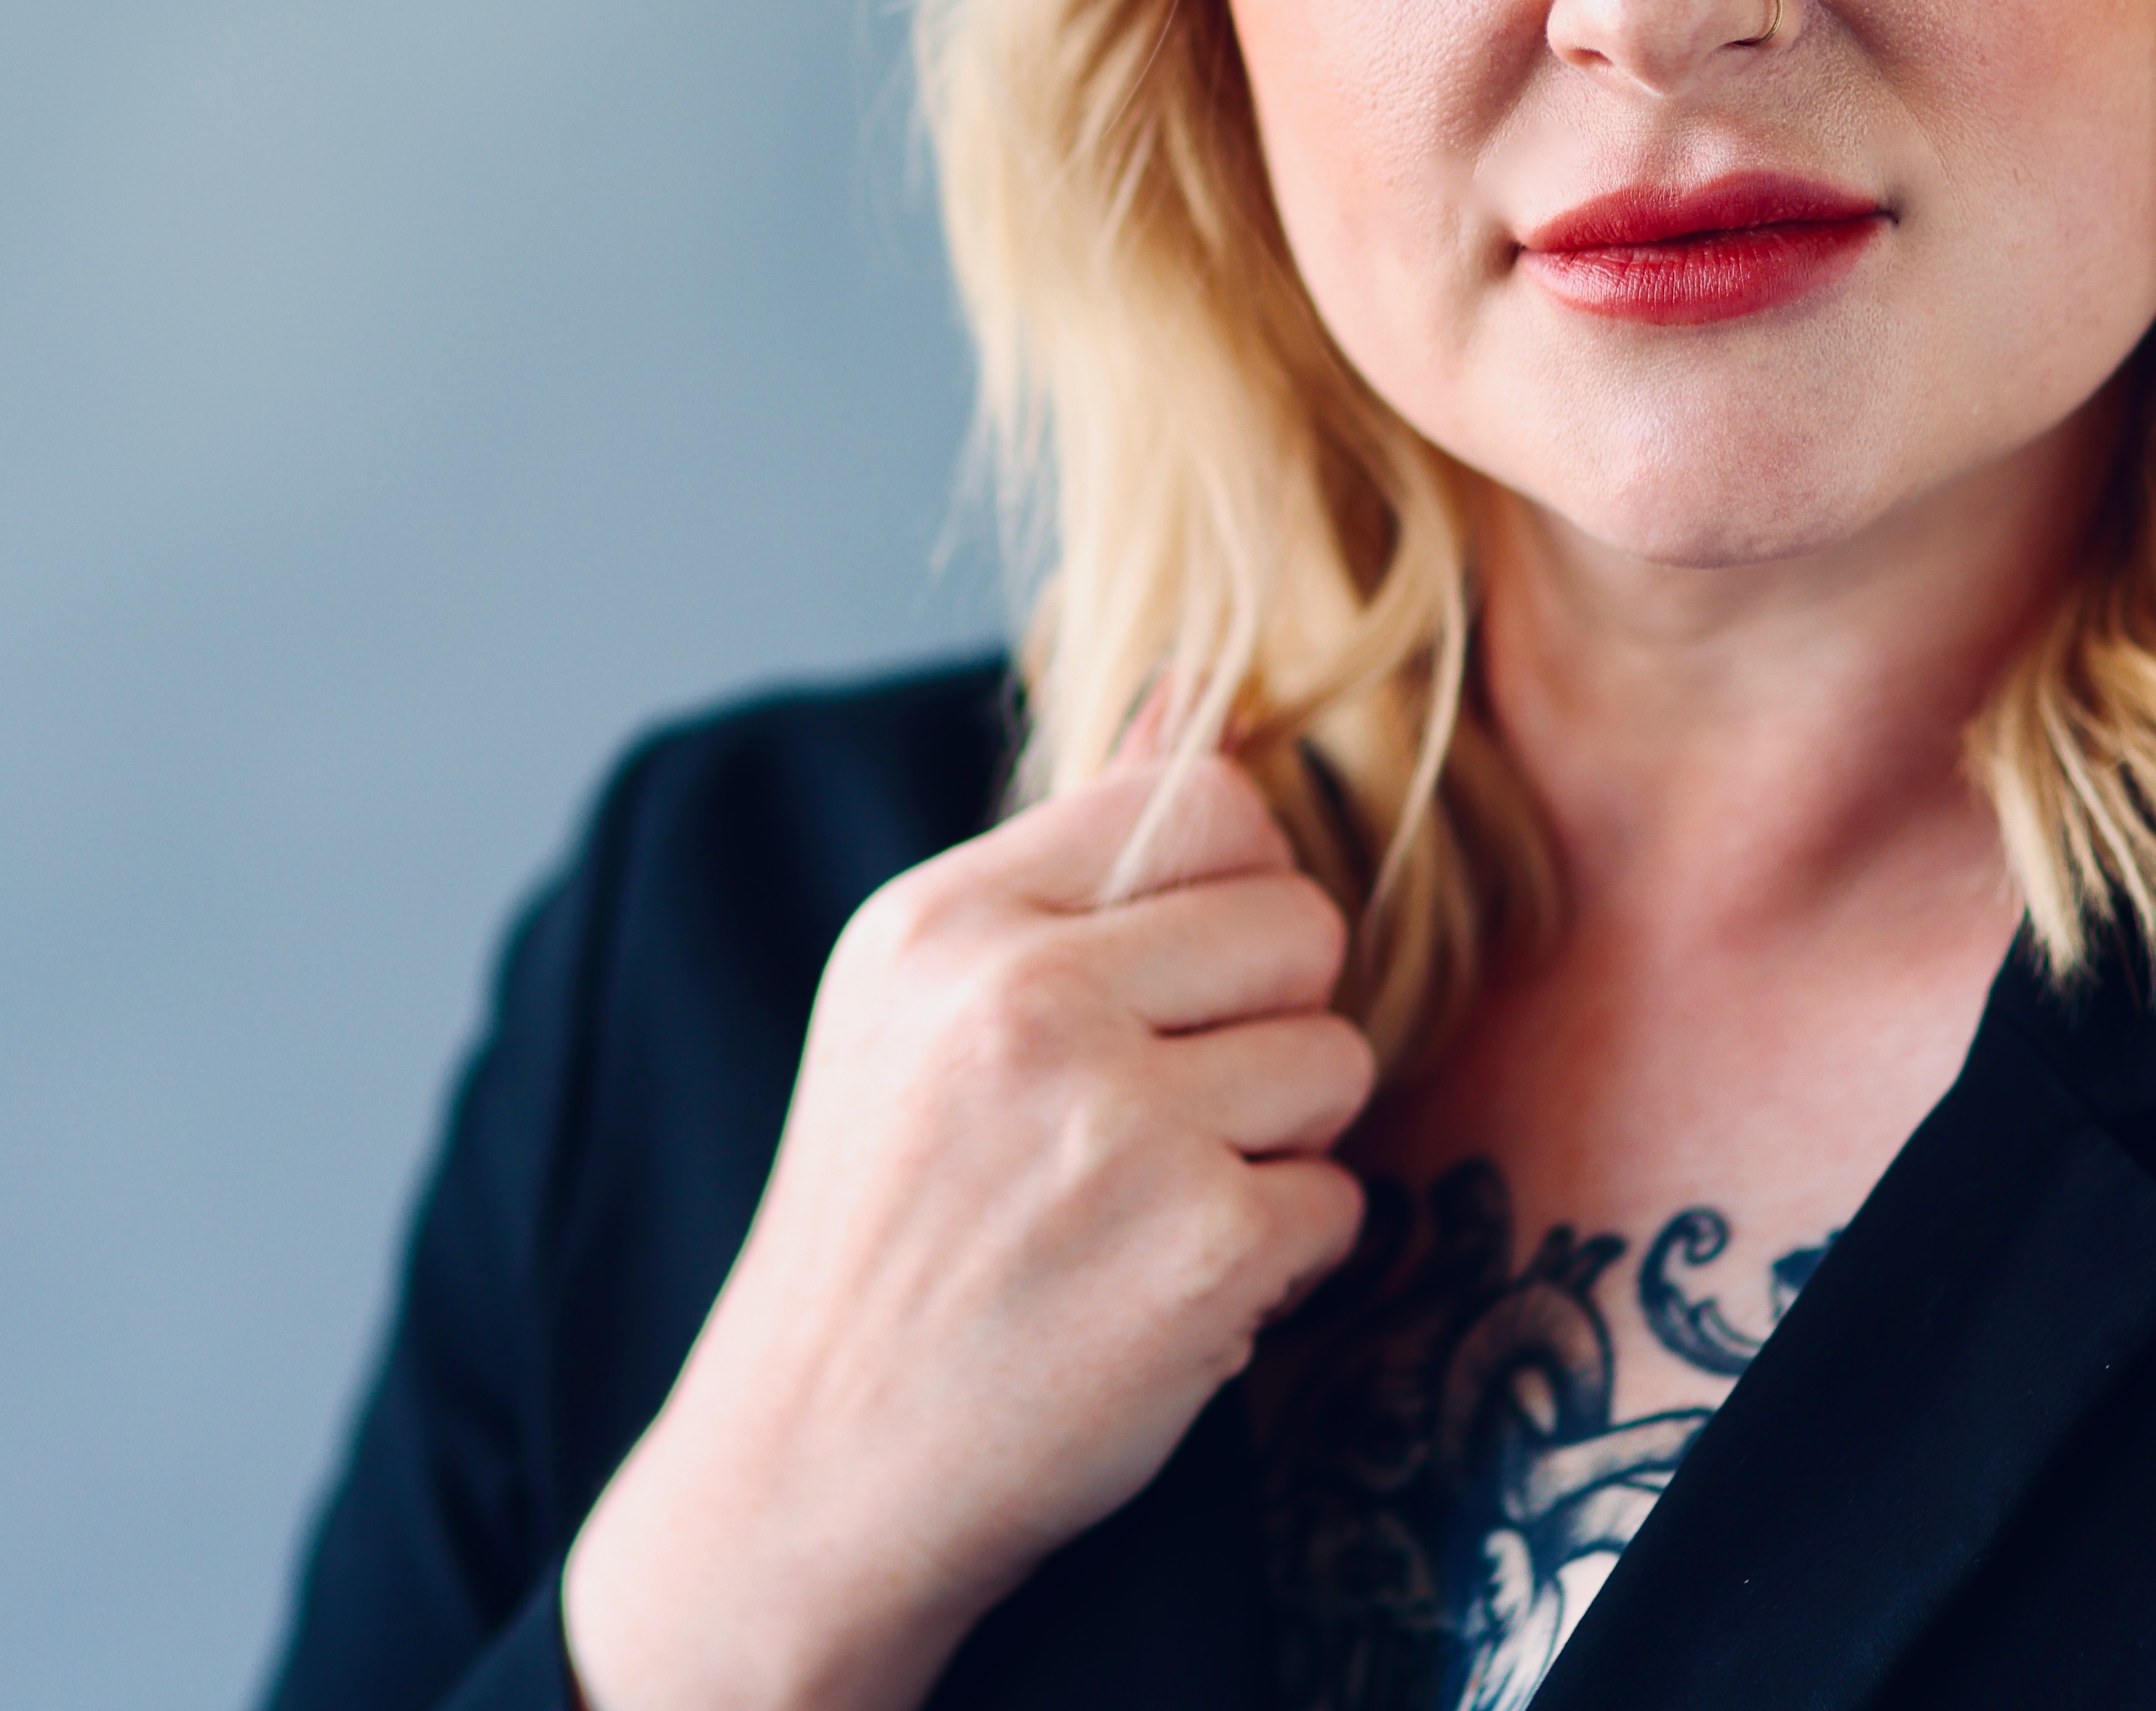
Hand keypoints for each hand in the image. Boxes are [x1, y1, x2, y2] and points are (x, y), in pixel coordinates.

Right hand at [559, 751, 1373, 1710]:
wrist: (815, 1470)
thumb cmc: (890, 1224)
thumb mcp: (924, 1003)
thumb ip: (1077, 846)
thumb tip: (1198, 685)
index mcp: (948, 918)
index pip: (1210, 805)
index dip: (1224, 899)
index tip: (1164, 988)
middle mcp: (1022, 999)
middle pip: (1298, 923)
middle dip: (1262, 1024)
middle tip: (1159, 1117)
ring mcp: (1114, 1128)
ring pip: (1337, 1062)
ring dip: (1278, 1146)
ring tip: (1150, 1206)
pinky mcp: (1200, 1256)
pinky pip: (1340, 1204)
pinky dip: (1280, 1265)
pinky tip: (1166, 1296)